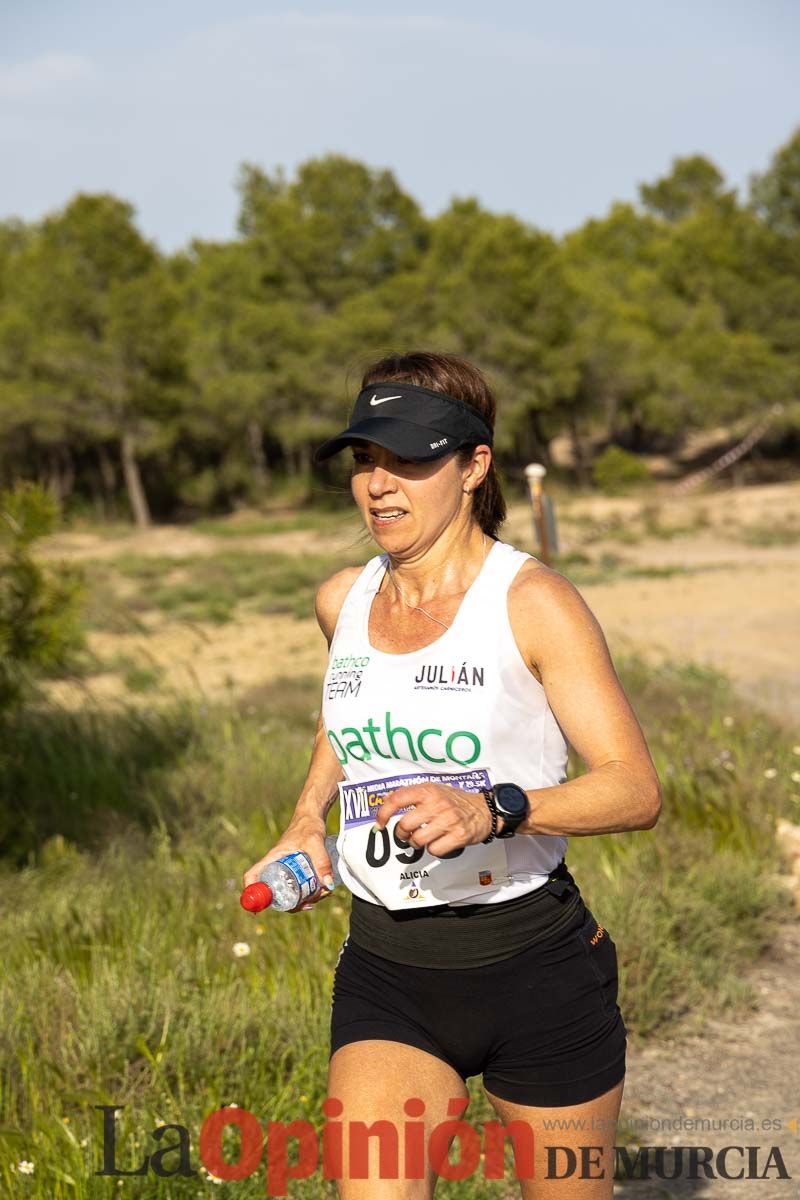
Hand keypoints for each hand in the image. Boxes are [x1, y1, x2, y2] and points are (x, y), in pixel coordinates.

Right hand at [242, 814, 334, 910]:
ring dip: (302, 900)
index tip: (260, 906)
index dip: (251, 892)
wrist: (312, 817)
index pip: (252, 876)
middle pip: (273, 892)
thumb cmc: (308, 826)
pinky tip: (321, 892)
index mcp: (272, 859)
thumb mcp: (315, 842)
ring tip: (320, 896)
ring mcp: (285, 869)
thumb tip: (328, 886)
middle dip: (290, 904)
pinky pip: (296, 887)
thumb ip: (322, 861)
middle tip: (308, 904)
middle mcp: (275, 866)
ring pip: (287, 892)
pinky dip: (306, 893)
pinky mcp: (294, 870)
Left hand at [374, 784, 493, 857]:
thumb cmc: (456, 801)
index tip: (379, 823)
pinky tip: (439, 842)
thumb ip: (411, 795)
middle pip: (405, 825)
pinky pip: (434, 850)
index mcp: (428, 791)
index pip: (397, 799)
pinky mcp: (458, 836)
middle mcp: (437, 804)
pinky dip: (434, 850)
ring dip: (417, 843)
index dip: (383, 813)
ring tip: (424, 838)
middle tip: (407, 834)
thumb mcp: (434, 790)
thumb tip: (386, 800)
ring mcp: (448, 820)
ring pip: (417, 840)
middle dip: (402, 834)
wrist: (485, 810)